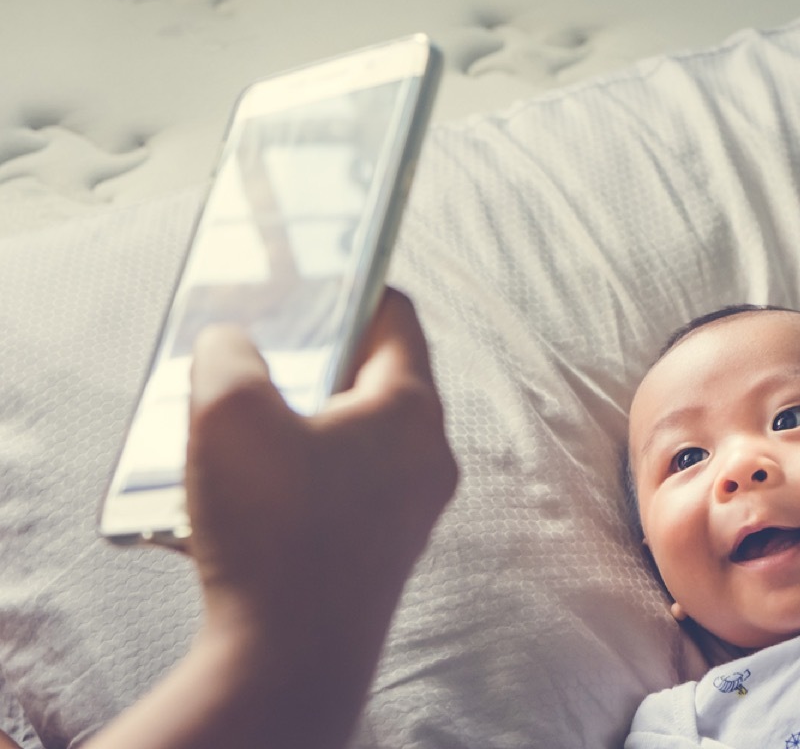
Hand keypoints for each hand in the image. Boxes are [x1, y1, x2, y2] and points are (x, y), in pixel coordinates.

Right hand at [184, 287, 455, 658]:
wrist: (287, 660)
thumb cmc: (273, 531)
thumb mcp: (226, 412)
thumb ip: (228, 353)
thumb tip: (234, 345)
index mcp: (411, 408)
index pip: (398, 317)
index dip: (353, 288)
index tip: (312, 283)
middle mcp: (429, 456)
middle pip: (381, 377)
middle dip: (320, 360)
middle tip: (268, 355)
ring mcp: (414, 509)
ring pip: (365, 437)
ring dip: (309, 421)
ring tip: (251, 424)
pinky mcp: (386, 550)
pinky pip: (354, 487)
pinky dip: (312, 472)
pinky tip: (258, 488)